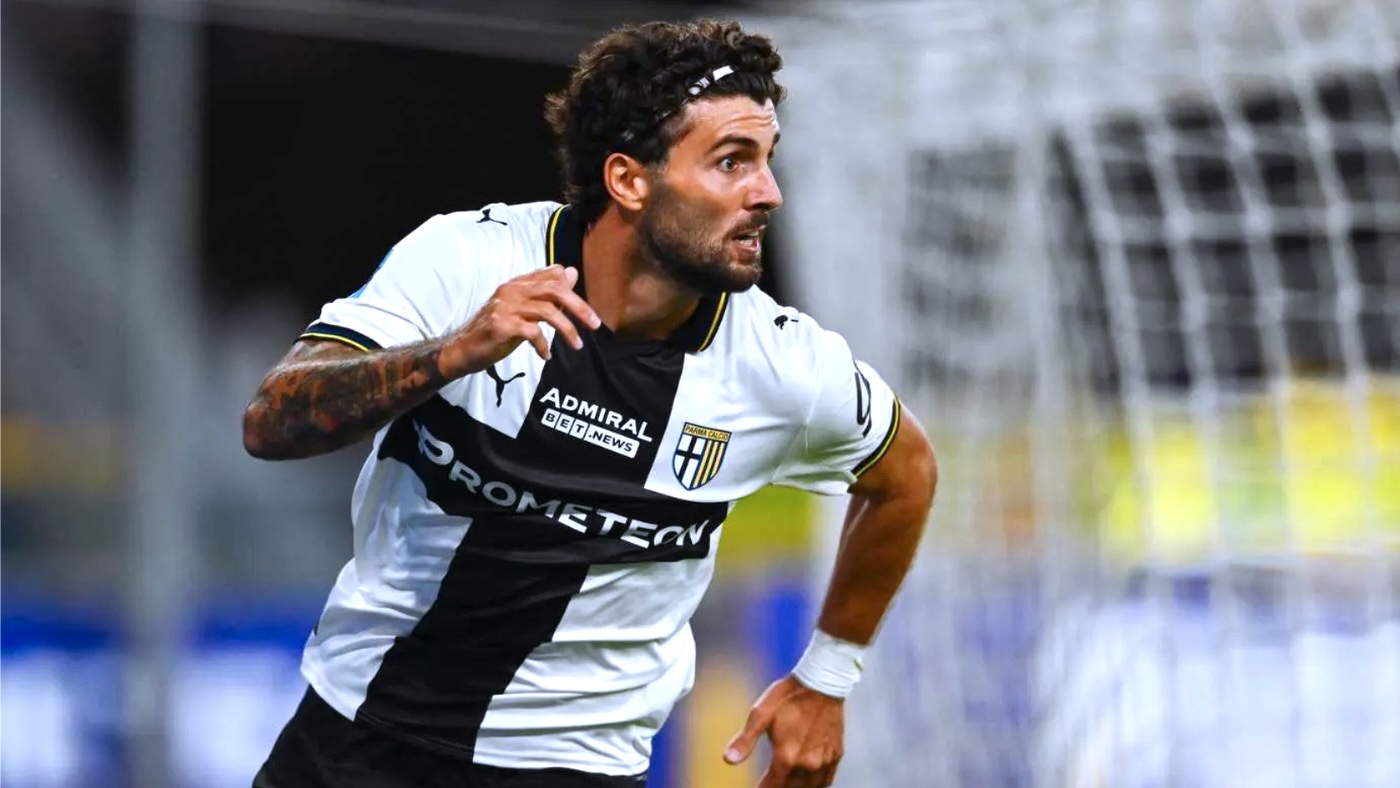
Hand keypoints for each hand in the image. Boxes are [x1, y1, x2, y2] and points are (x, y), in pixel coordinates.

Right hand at [439, 266, 600, 376]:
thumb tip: (570, 272)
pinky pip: (532, 332)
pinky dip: (543, 345)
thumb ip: (546, 294)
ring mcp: (505, 307)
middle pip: (554, 290)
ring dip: (567, 329)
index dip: (573, 289)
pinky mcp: (501, 326)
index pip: (551, 275)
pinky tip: (546, 355)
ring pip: (547, 310)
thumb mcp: (523, 310)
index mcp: (517, 284)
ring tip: (577, 345)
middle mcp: (511, 291)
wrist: (463, 350)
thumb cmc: (496, 331)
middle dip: (579, 307)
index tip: (588, 310)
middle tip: (595, 325)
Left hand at [724, 675, 845, 787]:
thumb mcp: (760, 714)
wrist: (822, 682)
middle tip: (771, 781)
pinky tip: (808, 780)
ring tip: (787, 782)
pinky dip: (815, 784)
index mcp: (786, 756)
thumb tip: (728, 760)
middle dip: (779, 787)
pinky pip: (826, 780)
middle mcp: (807, 764)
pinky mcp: (836, 754)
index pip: (772, 787)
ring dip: (796, 787)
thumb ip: (745, 741)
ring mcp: (824, 760)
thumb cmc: (788, 696)